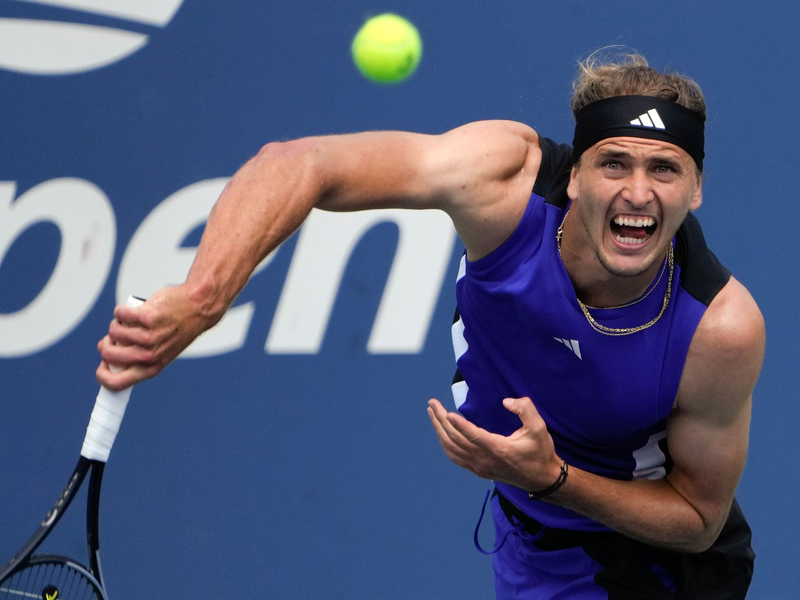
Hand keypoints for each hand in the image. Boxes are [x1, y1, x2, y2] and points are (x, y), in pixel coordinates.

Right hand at [96, 285, 214, 390]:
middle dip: (107, 343)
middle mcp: (149, 356)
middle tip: (117, 336)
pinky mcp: (147, 317)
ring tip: (131, 321)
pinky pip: (120, 314)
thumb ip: (136, 355)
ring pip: (113, 332)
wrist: (198, 308)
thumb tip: (104, 350)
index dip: (102, 377)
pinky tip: (133, 310)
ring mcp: (148, 337)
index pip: (117, 384)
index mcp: (151, 368)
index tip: (102, 366)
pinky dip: (122, 310)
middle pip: (108, 355)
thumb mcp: (161, 351)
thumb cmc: (176, 329)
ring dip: (117, 324)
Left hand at [427, 397, 562, 491]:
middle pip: (455, 440)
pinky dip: (445, 444)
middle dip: (440, 420)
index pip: (473, 436)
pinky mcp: (478, 470)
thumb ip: (526, 410)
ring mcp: (479, 467)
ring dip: (439, 430)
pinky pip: (455, 457)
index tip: (446, 412)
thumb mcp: (539, 428)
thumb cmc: (540, 452)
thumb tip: (507, 401)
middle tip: (432, 403)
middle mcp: (484, 460)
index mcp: (498, 449)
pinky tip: (441, 433)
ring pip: (451, 448)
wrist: (541, 479)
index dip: (459, 424)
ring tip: (432, 414)